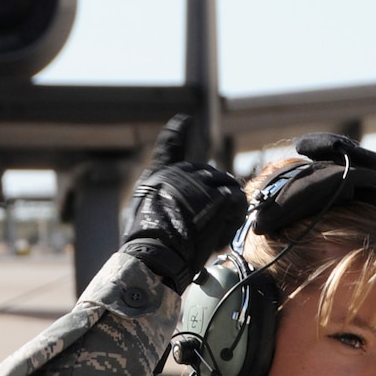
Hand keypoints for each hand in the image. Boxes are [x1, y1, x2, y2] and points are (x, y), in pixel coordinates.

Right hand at [121, 116, 246, 292]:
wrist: (154, 254)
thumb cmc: (143, 243)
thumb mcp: (139, 215)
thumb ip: (156, 200)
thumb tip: (168, 204)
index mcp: (159, 176)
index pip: (169, 147)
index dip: (176, 133)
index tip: (184, 121)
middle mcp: (180, 173)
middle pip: (208, 173)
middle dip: (214, 196)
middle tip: (211, 223)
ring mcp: (199, 183)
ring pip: (227, 185)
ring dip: (229, 206)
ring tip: (221, 228)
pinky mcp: (216, 198)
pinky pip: (236, 201)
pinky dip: (235, 218)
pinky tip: (226, 233)